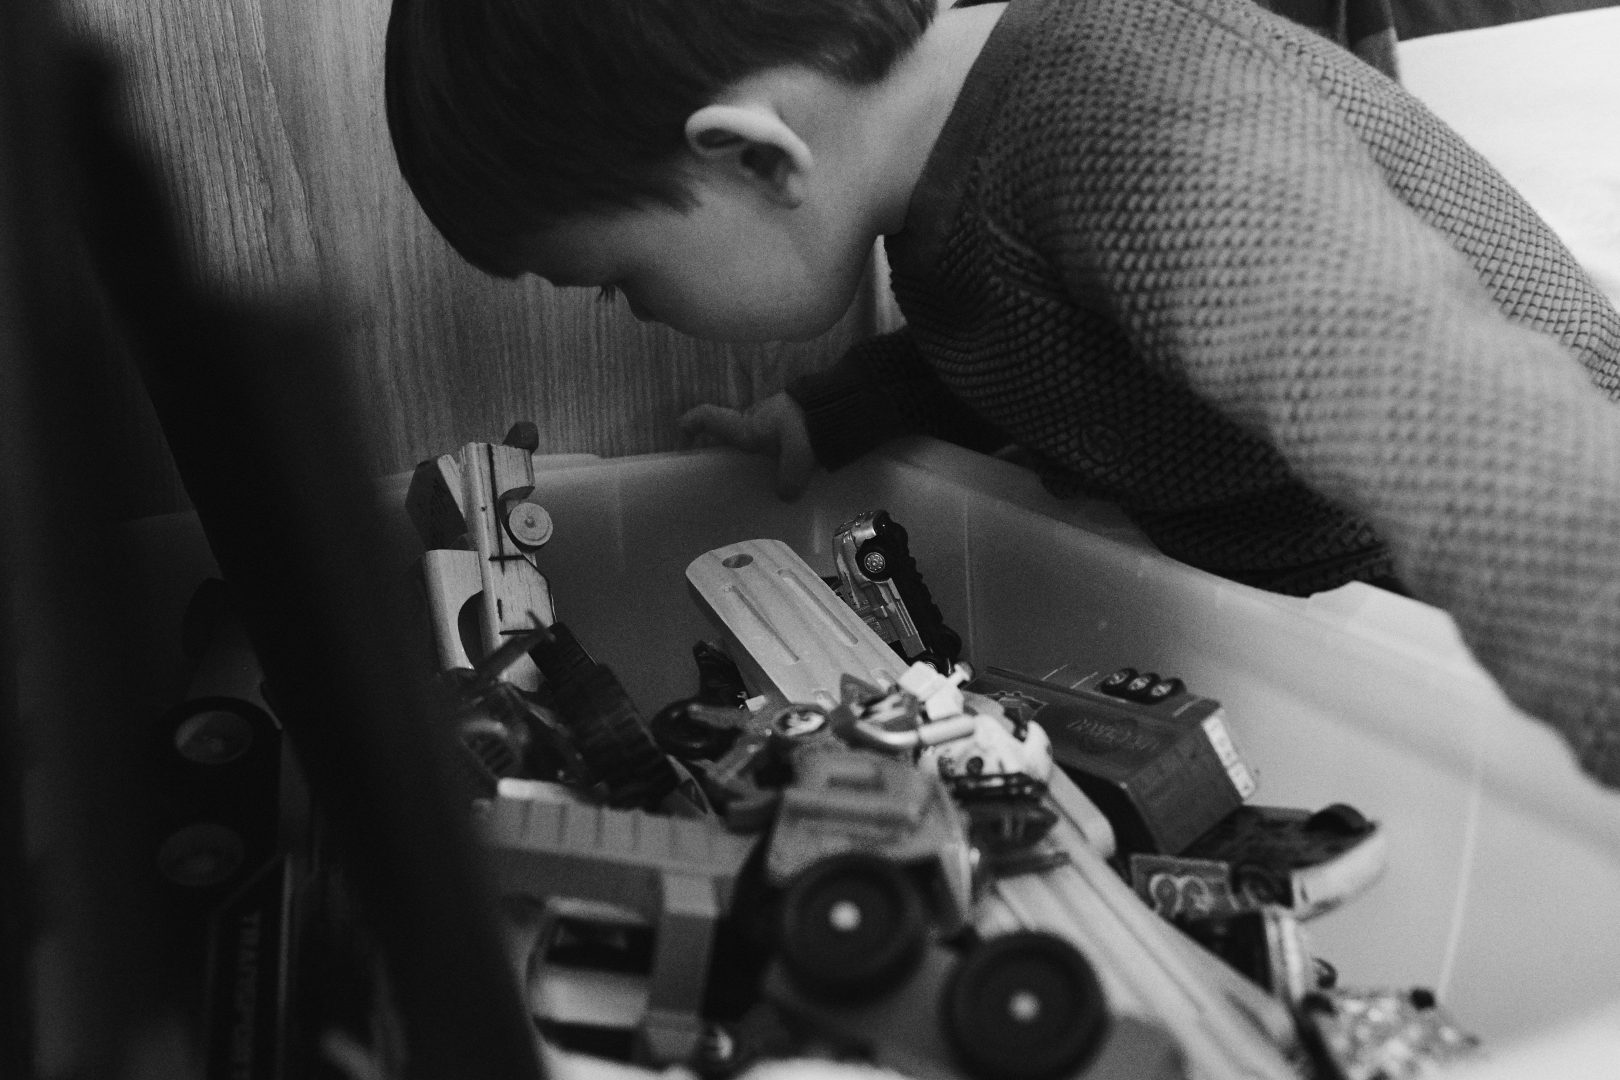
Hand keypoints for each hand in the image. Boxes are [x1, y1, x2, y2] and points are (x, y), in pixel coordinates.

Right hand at [679, 392, 817, 499]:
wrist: (843, 401)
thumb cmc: (809, 425)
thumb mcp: (798, 457)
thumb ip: (789, 481)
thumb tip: (784, 497)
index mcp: (748, 426)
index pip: (711, 418)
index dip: (693, 422)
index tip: (682, 431)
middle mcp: (756, 419)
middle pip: (733, 428)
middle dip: (727, 443)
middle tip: (728, 469)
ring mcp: (775, 417)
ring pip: (759, 433)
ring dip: (760, 449)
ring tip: (765, 475)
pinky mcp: (794, 419)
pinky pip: (780, 437)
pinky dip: (781, 450)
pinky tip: (793, 467)